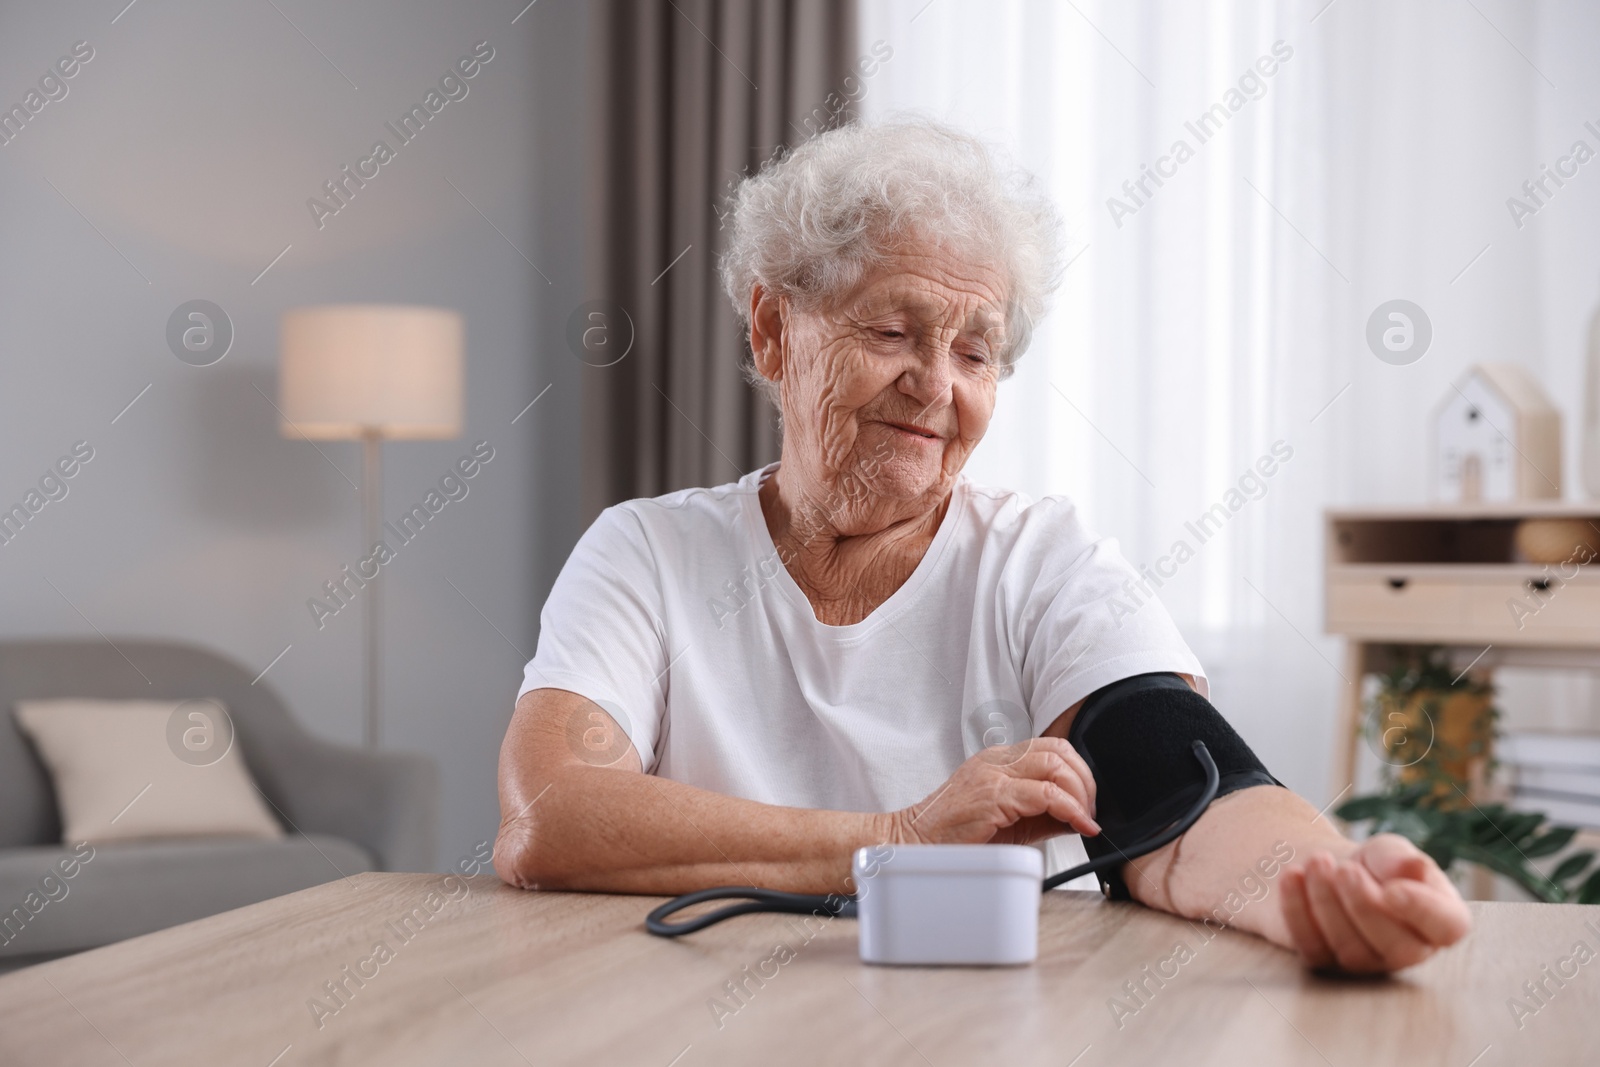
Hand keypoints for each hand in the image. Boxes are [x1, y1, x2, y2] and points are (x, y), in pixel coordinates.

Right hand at [891, 738, 1099, 845]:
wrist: (914, 844)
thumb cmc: (954, 835)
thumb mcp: (1009, 821)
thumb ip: (1043, 814)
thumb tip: (1080, 817)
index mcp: (999, 760)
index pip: (1052, 747)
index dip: (1079, 771)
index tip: (1089, 801)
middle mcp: (997, 760)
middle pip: (1059, 750)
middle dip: (1086, 780)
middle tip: (1092, 811)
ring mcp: (993, 774)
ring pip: (1056, 765)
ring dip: (1081, 794)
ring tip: (1086, 819)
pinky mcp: (992, 796)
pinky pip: (1045, 794)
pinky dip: (1070, 809)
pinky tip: (1078, 825)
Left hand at [1279, 833, 1471, 973]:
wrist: (1327, 870)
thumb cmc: (1370, 864)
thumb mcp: (1388, 851)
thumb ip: (1400, 859)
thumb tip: (1413, 869)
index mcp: (1438, 920)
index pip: (1448, 928)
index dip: (1423, 912)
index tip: (1392, 889)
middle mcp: (1407, 950)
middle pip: (1396, 947)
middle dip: (1364, 905)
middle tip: (1344, 868)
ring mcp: (1366, 963)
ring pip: (1351, 950)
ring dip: (1328, 902)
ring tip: (1317, 861)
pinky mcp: (1326, 962)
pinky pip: (1311, 947)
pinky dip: (1297, 910)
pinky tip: (1291, 876)